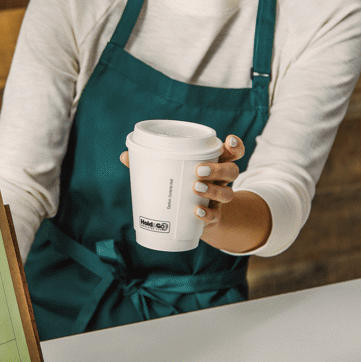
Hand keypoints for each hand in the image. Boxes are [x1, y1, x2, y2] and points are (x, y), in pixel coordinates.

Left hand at [118, 135, 244, 228]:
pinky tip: (196, 212)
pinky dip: (207, 213)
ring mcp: (219, 199)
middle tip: (200, 170)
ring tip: (195, 187)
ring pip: (228, 193)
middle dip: (219, 169)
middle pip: (232, 171)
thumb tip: (125, 155)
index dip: (235, 145)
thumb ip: (150, 163)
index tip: (228, 141)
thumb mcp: (169, 172)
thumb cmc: (180, 187)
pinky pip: (216, 215)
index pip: (233, 152)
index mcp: (214, 163)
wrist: (193, 220)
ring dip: (213, 190)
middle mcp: (221, 180)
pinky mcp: (214, 216)